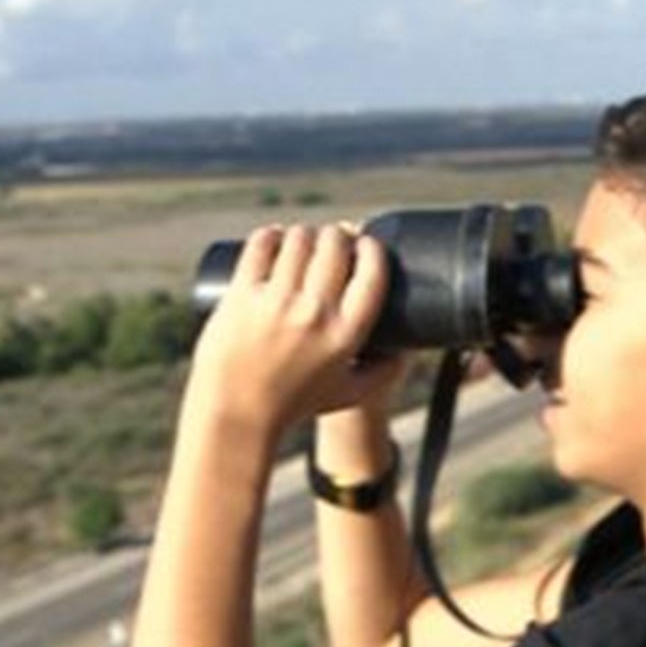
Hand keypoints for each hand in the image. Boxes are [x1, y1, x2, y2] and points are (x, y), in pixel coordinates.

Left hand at [187, 224, 392, 436]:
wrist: (238, 414)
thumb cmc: (295, 404)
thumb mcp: (349, 394)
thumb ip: (384, 374)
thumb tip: (408, 350)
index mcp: (347, 334)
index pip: (372, 270)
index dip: (371, 247)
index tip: (364, 245)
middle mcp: (315, 314)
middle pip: (336, 245)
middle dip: (338, 234)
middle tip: (332, 241)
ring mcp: (277, 302)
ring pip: (300, 238)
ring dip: (306, 233)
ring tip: (304, 240)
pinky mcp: (242, 294)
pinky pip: (262, 244)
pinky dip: (272, 235)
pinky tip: (276, 238)